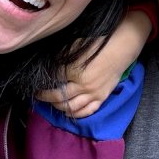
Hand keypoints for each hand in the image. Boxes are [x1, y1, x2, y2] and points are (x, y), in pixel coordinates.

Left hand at [36, 10, 151, 117]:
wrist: (120, 50)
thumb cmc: (98, 45)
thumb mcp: (77, 46)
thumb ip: (62, 56)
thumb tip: (48, 63)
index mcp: (74, 71)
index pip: (54, 78)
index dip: (45, 79)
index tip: (39, 79)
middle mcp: (82, 86)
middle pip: (58, 96)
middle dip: (45, 96)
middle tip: (37, 95)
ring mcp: (92, 94)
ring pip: (70, 107)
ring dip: (57, 107)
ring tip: (50, 103)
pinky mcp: (101, 98)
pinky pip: (86, 111)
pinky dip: (75, 114)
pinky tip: (67, 111)